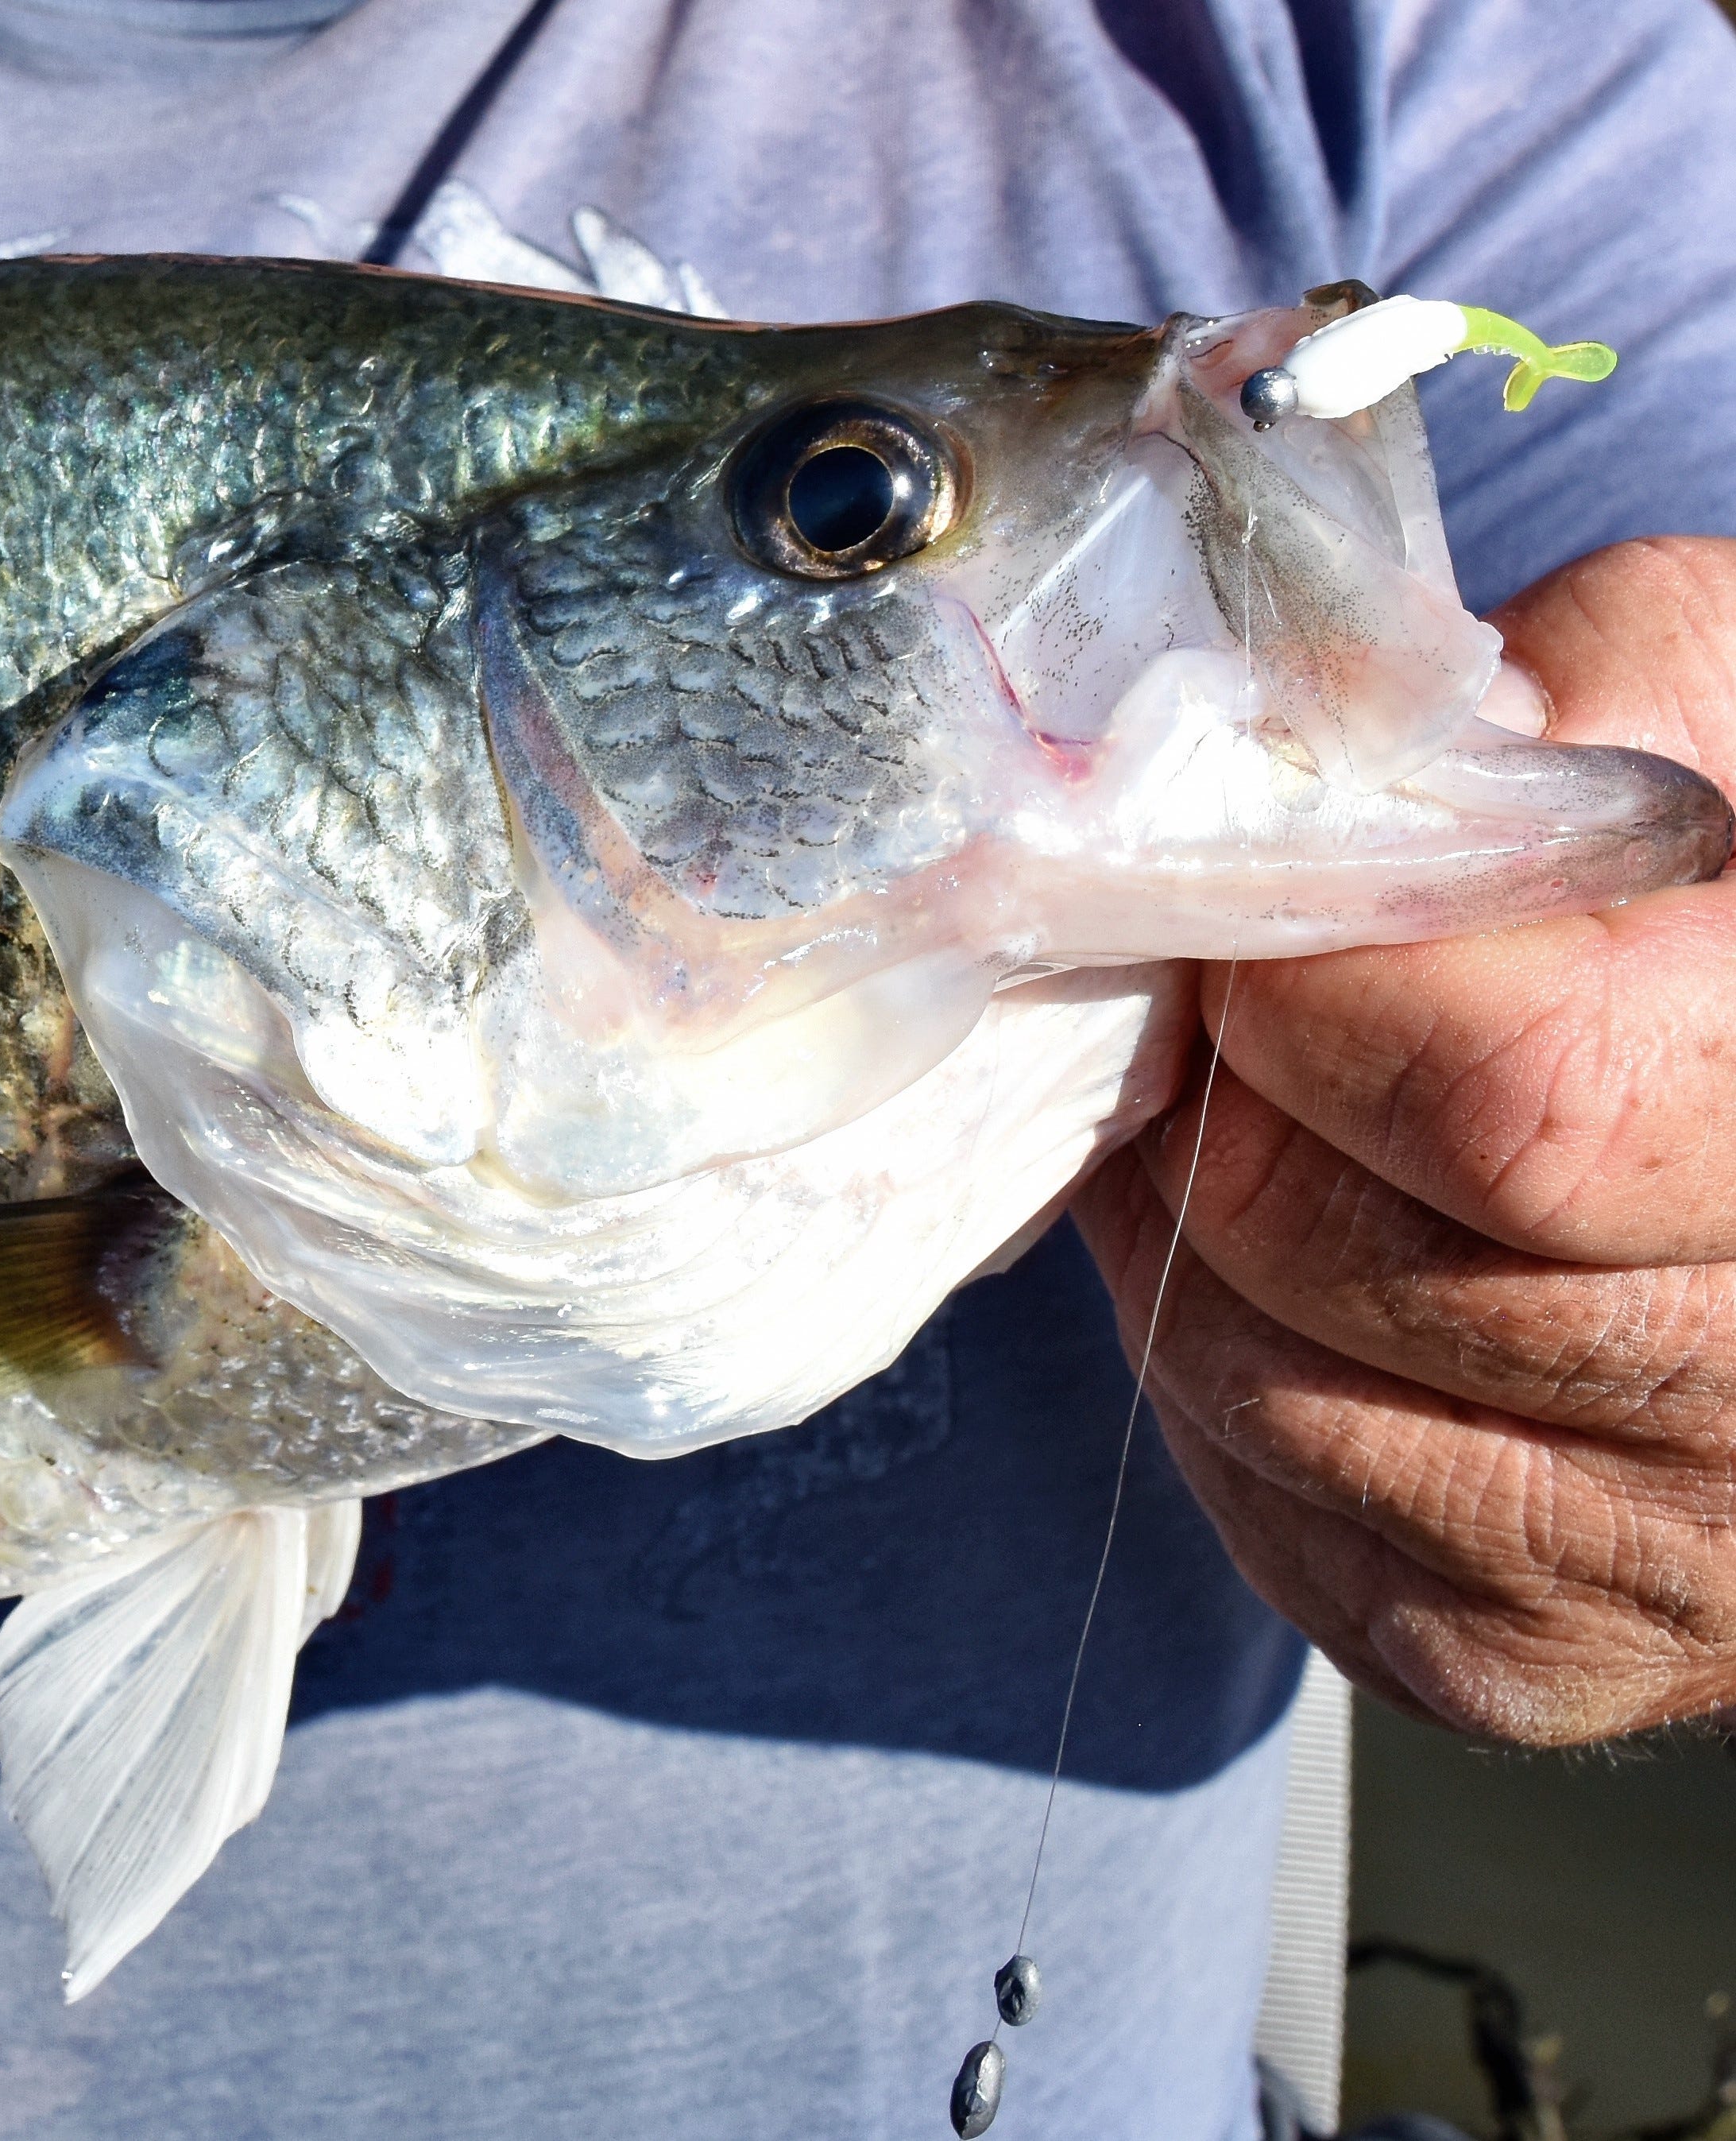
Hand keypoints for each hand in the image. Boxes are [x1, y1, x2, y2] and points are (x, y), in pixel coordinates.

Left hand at [1072, 536, 1735, 1744]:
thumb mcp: (1732, 706)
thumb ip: (1568, 690)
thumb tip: (1321, 731)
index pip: (1507, 1096)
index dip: (1325, 976)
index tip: (1295, 905)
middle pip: (1318, 1238)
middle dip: (1226, 1094)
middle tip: (1269, 1008)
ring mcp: (1680, 1569)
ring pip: (1247, 1378)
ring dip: (1204, 1228)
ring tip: (1306, 1123)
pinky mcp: (1538, 1663)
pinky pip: (1267, 1504)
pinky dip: (1241, 1376)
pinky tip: (1343, 1278)